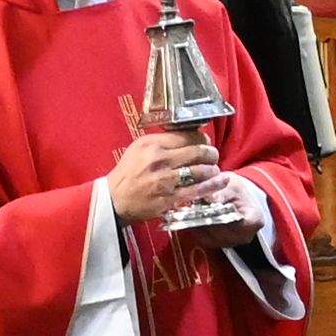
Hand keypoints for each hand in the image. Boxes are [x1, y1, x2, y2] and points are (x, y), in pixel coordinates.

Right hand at [108, 128, 223, 225]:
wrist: (114, 200)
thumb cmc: (127, 173)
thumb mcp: (139, 149)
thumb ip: (162, 141)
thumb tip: (187, 136)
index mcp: (152, 144)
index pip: (187, 135)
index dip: (202, 138)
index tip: (205, 142)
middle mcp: (160, 160)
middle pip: (198, 151)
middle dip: (211, 153)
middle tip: (213, 155)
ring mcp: (166, 180)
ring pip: (201, 170)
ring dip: (212, 169)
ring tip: (214, 169)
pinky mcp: (170, 198)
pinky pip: (197, 190)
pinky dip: (212, 185)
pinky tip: (221, 181)